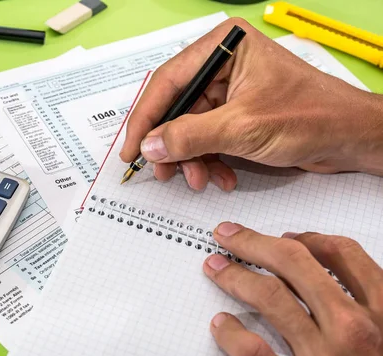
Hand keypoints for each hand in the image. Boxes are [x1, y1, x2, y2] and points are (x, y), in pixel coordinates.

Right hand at [120, 18, 382, 190]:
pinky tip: (220, 177)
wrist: (351, 138)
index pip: (168, 82)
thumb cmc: (312, 117)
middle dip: (172, 146)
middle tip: (164, 172)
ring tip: (198, 180)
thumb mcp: (242, 128)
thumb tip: (149, 145)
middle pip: (176, 108)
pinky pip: (207, 139)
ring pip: (189, 128)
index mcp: (224, 48)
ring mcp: (229, 91)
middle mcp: (223, 65)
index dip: (145, 118)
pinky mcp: (236, 114)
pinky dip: (208, 161)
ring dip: (191, 159)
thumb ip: (190, 136)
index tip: (131, 149)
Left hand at [204, 222, 382, 355]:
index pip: (340, 254)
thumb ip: (358, 301)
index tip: (281, 235)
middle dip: (254, 243)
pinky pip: (255, 352)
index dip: (305, 236)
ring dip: (235, 276)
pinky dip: (231, 333)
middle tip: (228, 236)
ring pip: (270, 298)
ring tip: (216, 268)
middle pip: (295, 264)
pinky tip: (221, 323)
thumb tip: (309, 264)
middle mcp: (355, 332)